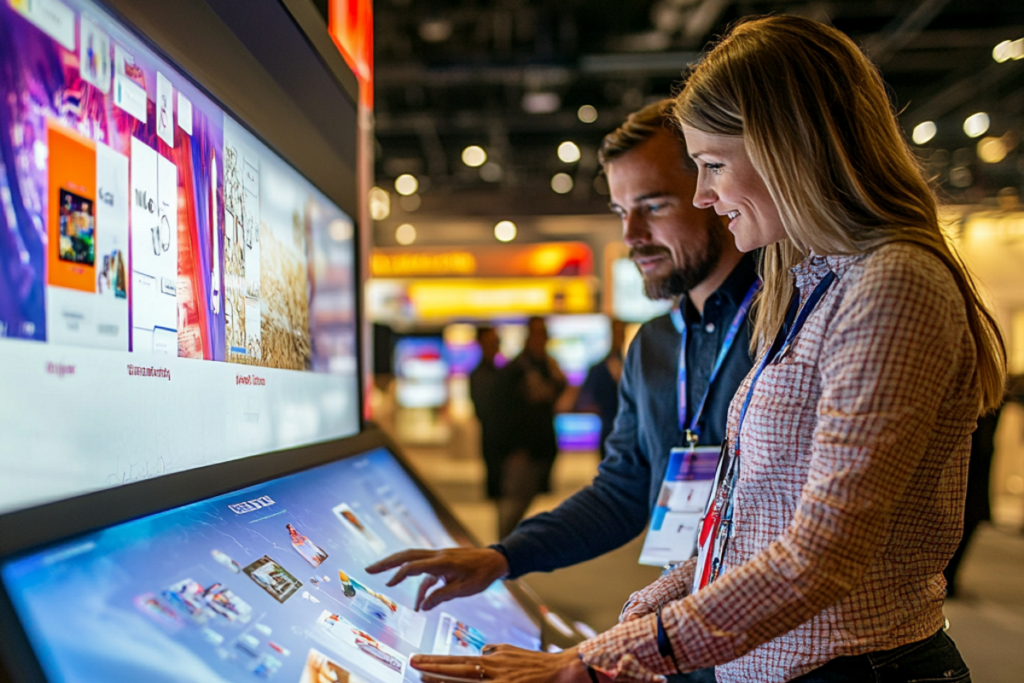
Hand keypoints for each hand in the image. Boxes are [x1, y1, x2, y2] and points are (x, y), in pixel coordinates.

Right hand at [365, 548, 509, 610]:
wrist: (495, 561)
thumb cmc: (482, 575)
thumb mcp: (464, 589)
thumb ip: (442, 596)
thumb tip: (422, 607)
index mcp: (442, 562)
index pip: (415, 565)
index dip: (400, 574)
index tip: (388, 584)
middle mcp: (437, 556)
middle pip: (407, 555)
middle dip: (387, 563)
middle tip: (369, 569)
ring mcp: (439, 557)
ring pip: (412, 559)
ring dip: (397, 568)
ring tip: (383, 580)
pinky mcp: (441, 562)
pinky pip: (425, 572)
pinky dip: (420, 585)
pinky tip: (420, 602)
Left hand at [412, 645, 592, 682]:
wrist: (560, 670)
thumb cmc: (534, 662)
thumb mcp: (510, 651)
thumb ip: (493, 651)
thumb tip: (479, 651)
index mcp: (491, 659)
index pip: (457, 660)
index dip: (436, 660)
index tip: (417, 659)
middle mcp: (491, 671)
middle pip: (456, 670)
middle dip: (433, 669)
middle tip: (413, 665)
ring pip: (465, 682)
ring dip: (443, 682)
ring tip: (423, 678)